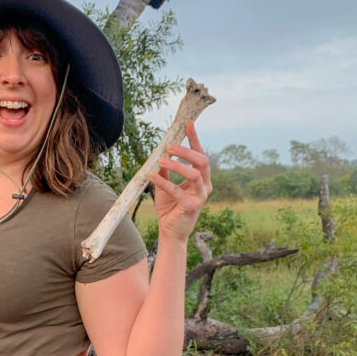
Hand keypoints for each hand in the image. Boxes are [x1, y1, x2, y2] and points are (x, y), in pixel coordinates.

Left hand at [147, 121, 211, 242]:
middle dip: (186, 151)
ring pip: (194, 174)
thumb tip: (160, 152)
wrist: (170, 231)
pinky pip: (178, 190)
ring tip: (161, 160)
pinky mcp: (192, 207)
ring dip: (177, 165)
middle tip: (169, 147)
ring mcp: (201, 196)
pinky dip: (164, 182)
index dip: (195, 139)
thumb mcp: (165, 185)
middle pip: (202, 161)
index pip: (200, 154)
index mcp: (201, 178)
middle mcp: (205, 185)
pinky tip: (152, 175)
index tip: (188, 124)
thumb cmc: (170, 207)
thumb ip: (165, 170)